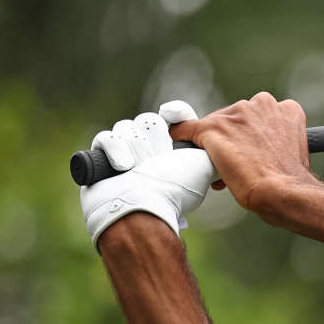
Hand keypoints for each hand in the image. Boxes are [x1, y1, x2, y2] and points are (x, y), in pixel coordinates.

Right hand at [80, 101, 216, 248]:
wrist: (142, 209)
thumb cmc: (174, 189)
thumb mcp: (205, 167)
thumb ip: (213, 149)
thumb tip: (224, 145)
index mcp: (175, 149)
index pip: (175, 117)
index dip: (176, 113)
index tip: (174, 115)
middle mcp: (149, 150)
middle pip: (148, 120)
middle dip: (154, 137)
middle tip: (158, 158)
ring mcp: (124, 153)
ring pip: (126, 127)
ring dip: (135, 147)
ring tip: (138, 167)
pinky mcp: (99, 158)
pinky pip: (105, 137)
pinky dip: (114, 149)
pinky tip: (123, 165)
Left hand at [165, 91, 311, 213]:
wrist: (283, 192)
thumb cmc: (292, 181)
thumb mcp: (295, 151)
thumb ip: (279, 141)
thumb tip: (263, 151)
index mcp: (286, 109)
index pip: (261, 115)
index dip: (254, 134)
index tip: (253, 150)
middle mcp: (261, 104)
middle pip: (236, 117)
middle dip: (234, 138)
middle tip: (238, 163)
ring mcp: (235, 115)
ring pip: (215, 125)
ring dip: (217, 144)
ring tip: (224, 170)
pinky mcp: (212, 127)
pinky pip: (186, 129)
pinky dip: (181, 138)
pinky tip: (180, 146)